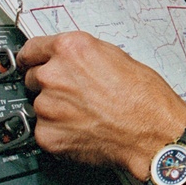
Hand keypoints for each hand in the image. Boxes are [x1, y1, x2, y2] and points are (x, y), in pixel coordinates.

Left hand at [17, 31, 185, 180]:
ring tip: (87, 114)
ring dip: (56, 110)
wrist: (154, 134)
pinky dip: (60, 131)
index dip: (34, 58)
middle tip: (77, 94)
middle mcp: (54, 75)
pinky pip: (44, 130)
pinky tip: (84, 129)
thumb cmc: (146, 98)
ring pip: (40, 105)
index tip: (32, 63)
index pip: (31, 49)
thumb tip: (72, 61)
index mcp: (71, 49)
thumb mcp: (119, 59)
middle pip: (33, 78)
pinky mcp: (47, 135)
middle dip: (51, 85)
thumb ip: (85, 56)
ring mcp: (47, 106)